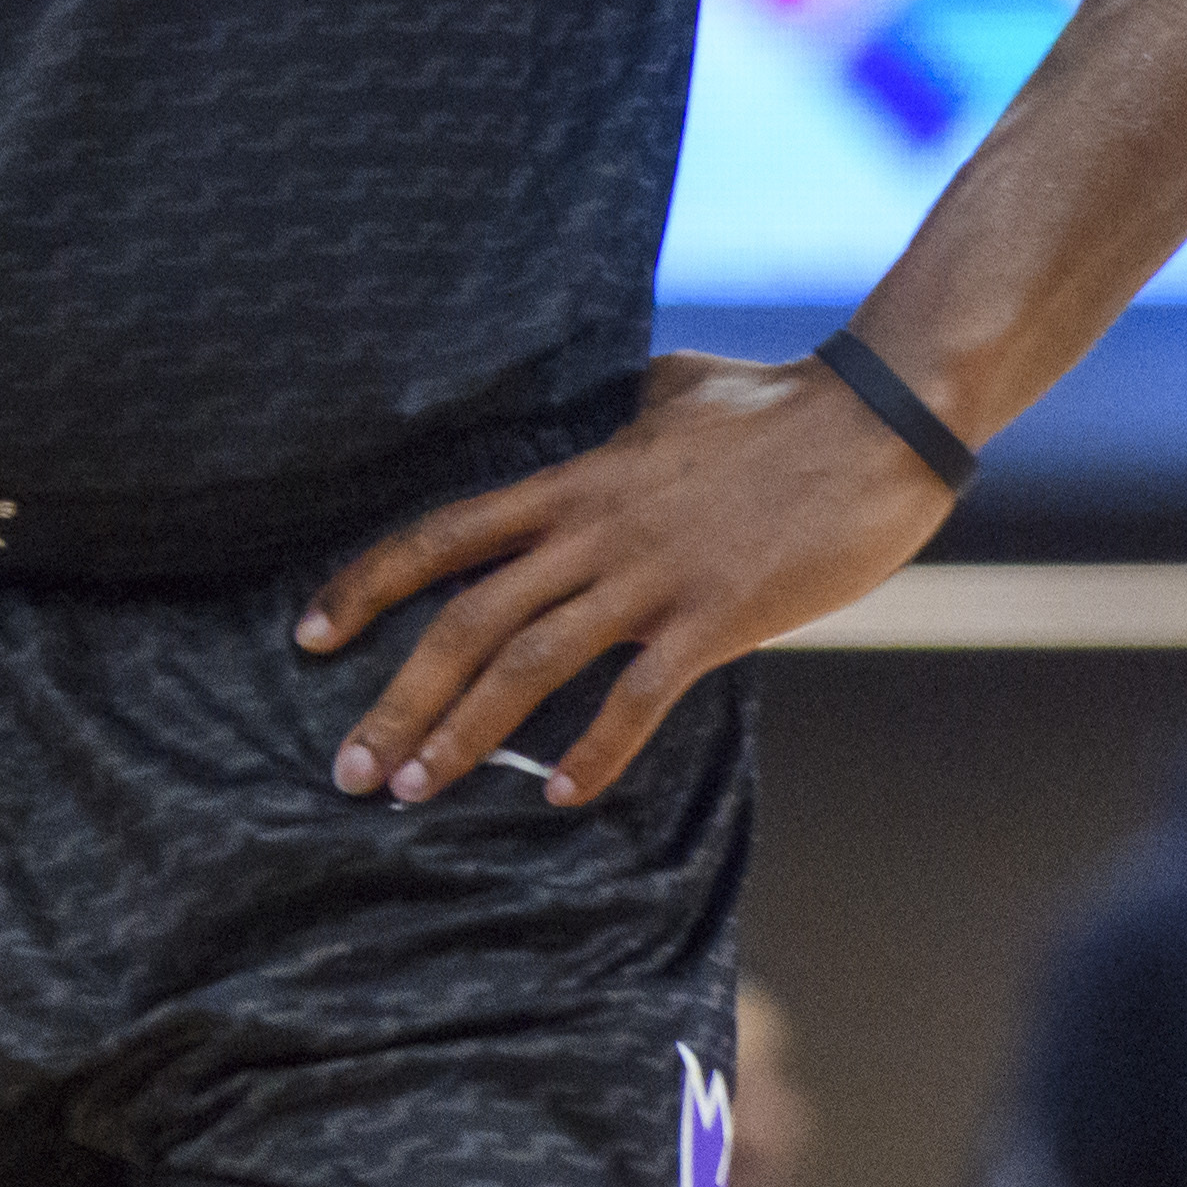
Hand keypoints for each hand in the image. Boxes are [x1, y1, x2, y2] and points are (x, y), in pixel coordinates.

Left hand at [297, 353, 955, 809]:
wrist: (878, 419)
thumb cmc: (781, 403)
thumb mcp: (674, 390)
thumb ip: (624, 412)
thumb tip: (616, 406)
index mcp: (574, 483)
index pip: (441, 537)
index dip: (366, 586)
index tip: (309, 637)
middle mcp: (593, 533)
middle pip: (465, 621)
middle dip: (396, 700)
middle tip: (345, 770)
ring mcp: (651, 578)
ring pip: (530, 665)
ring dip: (464, 736)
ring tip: (413, 792)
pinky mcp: (716, 617)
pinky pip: (640, 696)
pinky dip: (595, 750)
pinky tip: (558, 795)